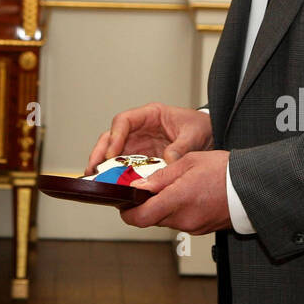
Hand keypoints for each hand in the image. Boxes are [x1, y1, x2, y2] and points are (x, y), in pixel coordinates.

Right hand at [84, 103, 212, 173]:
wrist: (210, 136)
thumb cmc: (200, 127)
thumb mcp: (194, 134)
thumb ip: (181, 148)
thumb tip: (167, 161)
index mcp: (150, 115)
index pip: (124, 121)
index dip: (115, 136)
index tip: (112, 153)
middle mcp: (140, 130)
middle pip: (111, 138)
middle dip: (100, 153)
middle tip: (93, 169)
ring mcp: (139, 145)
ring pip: (113, 153)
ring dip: (103, 167)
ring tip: (96, 181)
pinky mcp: (143, 160)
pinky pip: (126, 167)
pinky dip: (118, 177)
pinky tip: (113, 187)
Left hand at [120, 149, 232, 234]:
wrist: (252, 186)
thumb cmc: (224, 170)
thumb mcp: (188, 162)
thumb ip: (161, 176)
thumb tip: (138, 187)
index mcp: (177, 200)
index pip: (140, 217)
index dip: (126, 213)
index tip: (121, 203)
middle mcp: (183, 219)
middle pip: (151, 219)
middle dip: (144, 206)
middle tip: (143, 190)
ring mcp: (193, 226)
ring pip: (165, 220)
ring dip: (161, 207)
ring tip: (168, 187)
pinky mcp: (201, 229)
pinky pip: (180, 221)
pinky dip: (176, 210)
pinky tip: (185, 195)